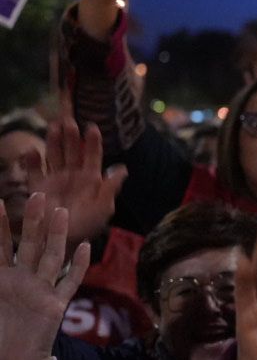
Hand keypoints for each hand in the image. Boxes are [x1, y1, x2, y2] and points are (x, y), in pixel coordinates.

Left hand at [0, 195, 90, 359]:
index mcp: (0, 280)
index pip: (0, 247)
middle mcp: (22, 280)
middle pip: (29, 245)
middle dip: (33, 221)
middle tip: (38, 195)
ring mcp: (40, 291)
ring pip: (50, 257)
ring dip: (56, 236)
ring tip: (61, 212)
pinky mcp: (55, 307)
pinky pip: (69, 283)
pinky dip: (77, 266)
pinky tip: (84, 248)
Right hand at [27, 112, 126, 246]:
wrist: (62, 239)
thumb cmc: (87, 225)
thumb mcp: (103, 207)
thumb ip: (110, 187)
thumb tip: (122, 169)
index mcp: (91, 179)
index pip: (93, 156)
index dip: (93, 142)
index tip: (92, 127)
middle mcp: (73, 175)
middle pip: (72, 150)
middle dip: (71, 135)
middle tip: (69, 120)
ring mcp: (55, 179)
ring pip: (54, 154)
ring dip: (53, 140)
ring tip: (54, 126)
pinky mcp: (38, 186)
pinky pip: (34, 170)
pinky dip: (31, 160)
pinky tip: (31, 150)